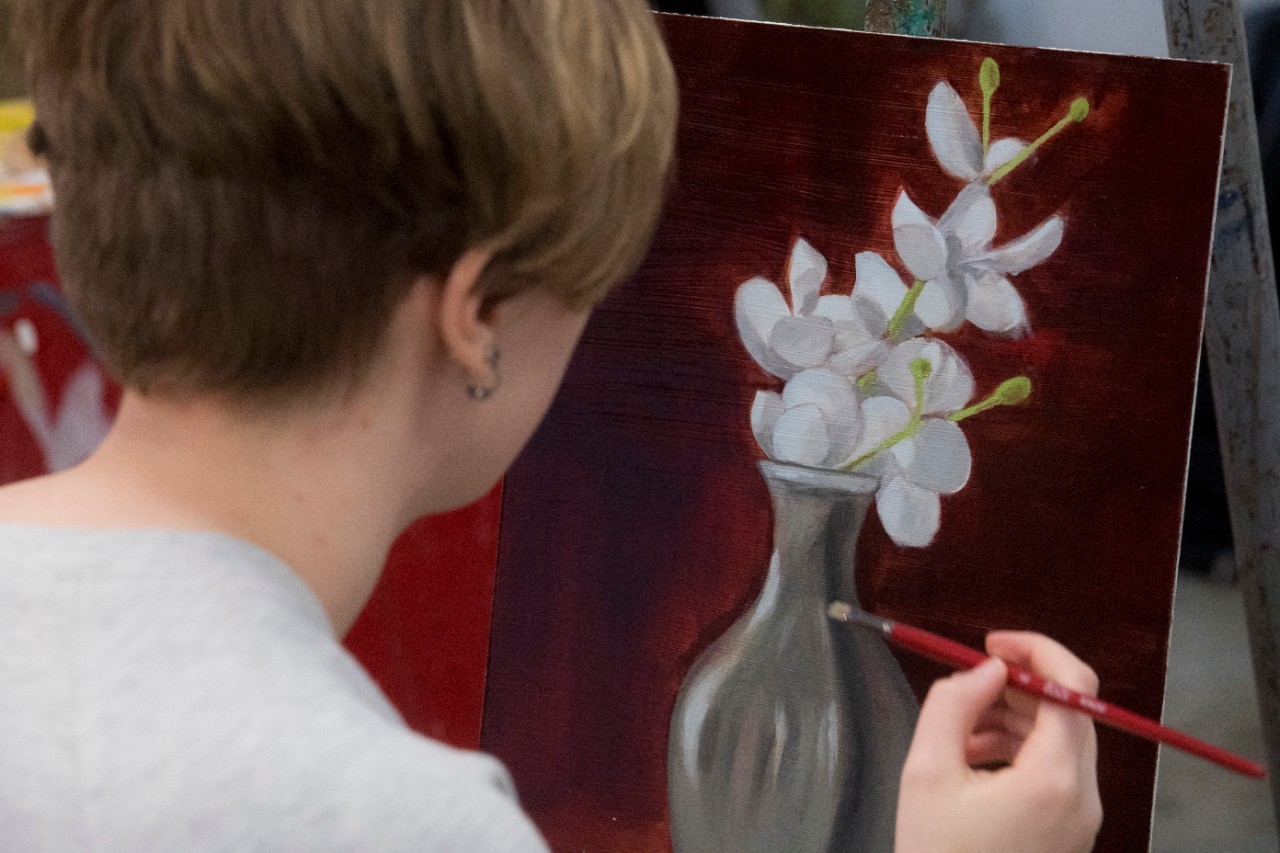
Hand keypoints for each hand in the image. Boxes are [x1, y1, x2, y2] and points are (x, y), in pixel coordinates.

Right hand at [894, 631, 1102, 852]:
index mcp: (1055, 778)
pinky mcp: (1070, 830)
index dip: (1036, 650)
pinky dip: (1018, 750)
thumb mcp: (926, 771)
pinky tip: (972, 761)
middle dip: (1017, 685)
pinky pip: (1054, 770)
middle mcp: (1083, 795)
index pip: (1074, 687)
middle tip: (965, 682)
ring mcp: (1081, 817)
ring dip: (1012, 718)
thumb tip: (986, 668)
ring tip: (956, 732)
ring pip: (1060, 738)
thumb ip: (954, 704)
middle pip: (1070, 711)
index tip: (989, 643)